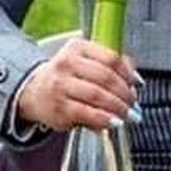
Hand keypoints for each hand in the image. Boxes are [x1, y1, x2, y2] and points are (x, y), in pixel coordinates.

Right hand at [15, 38, 140, 134]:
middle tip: (133, 104)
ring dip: (118, 107)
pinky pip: (88, 114)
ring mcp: (61, 85)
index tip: (136, 84)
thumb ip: (110, 66)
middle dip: (125, 93)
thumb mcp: (85, 62)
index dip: (128, 73)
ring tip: (127, 114)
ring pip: (98, 96)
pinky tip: (114, 122)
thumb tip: (136, 80)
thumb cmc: (67, 77)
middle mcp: (67, 63)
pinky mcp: (60, 107)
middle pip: (106, 77)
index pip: (110, 58)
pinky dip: (105, 119)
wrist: (34, 91)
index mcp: (77, 48)